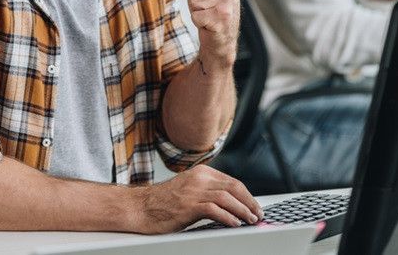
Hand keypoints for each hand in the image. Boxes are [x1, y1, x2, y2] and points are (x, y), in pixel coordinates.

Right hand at [136, 164, 262, 232]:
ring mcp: (194, 191)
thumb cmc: (163, 202)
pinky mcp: (188, 205)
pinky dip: (228, 217)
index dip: (247, 195)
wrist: (139, 208)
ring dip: (243, 210)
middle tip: (258, 214)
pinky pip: (215, 209)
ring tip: (250, 220)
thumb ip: (207, 192)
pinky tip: (235, 223)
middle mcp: (199, 178)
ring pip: (227, 198)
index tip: (254, 206)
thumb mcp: (189, 190)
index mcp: (201, 173)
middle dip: (249, 202)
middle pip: (234, 187)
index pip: (232, 181)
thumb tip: (231, 204)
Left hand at [179, 0, 240, 68]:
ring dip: (196, 10)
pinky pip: (195, 15)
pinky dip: (198, 21)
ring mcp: (229, 2)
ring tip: (208, 14)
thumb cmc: (210, 7)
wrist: (221, 36)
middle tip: (207, 6)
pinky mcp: (223, 18)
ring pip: (193, 0)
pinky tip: (209, 23)